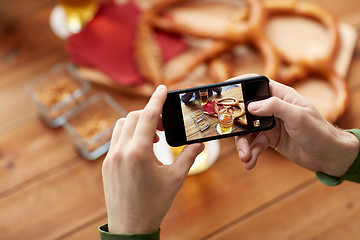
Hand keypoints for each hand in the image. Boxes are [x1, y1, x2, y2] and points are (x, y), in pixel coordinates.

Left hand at [102, 85, 203, 233]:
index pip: (148, 115)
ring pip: (122, 126)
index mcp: (139, 152)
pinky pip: (117, 139)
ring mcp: (111, 157)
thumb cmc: (154, 204)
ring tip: (154, 138)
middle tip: (164, 125)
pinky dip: (129, 135)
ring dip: (138, 124)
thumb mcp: (175, 179)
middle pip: (134, 117)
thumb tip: (199, 145)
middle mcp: (122, 151)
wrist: (130, 226)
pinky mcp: (107, 164)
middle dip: (150, 114)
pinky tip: (142, 150)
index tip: (162, 88)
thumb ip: (188, 157)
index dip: (156, 99)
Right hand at [235, 79, 358, 176]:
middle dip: (236, 124)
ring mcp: (270, 124)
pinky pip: (255, 144)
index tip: (223, 90)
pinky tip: (250, 162)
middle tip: (227, 133)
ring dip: (243, 144)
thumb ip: (275, 107)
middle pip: (245, 111)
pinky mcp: (270, 138)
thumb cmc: (319, 131)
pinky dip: (251, 153)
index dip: (239, 84)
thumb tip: (251, 106)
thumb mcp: (298, 116)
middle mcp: (273, 108)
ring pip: (247, 131)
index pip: (256, 83)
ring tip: (245, 156)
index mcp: (281, 95)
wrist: (328, 156)